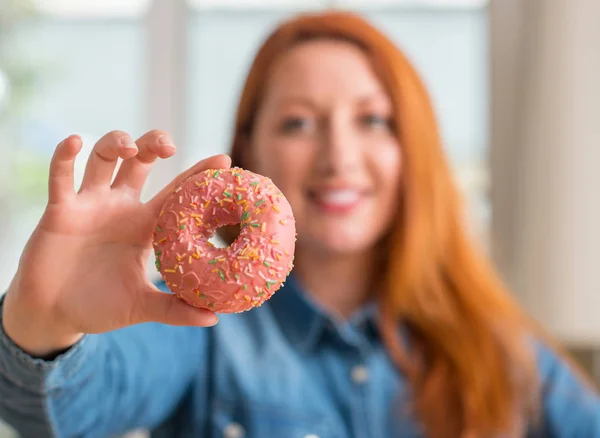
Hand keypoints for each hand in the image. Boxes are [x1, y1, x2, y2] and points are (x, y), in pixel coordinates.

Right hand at [2, 130, 229, 356]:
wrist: (54, 315)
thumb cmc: (100, 307)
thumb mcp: (141, 306)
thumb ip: (174, 310)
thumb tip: (213, 319)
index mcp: (146, 226)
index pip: (177, 192)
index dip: (198, 173)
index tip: (224, 158)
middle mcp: (121, 208)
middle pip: (140, 162)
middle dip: (153, 144)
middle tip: (168, 146)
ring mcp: (90, 205)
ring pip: (103, 158)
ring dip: (115, 143)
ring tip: (127, 149)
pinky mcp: (60, 210)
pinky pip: (61, 176)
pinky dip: (64, 156)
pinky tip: (75, 142)